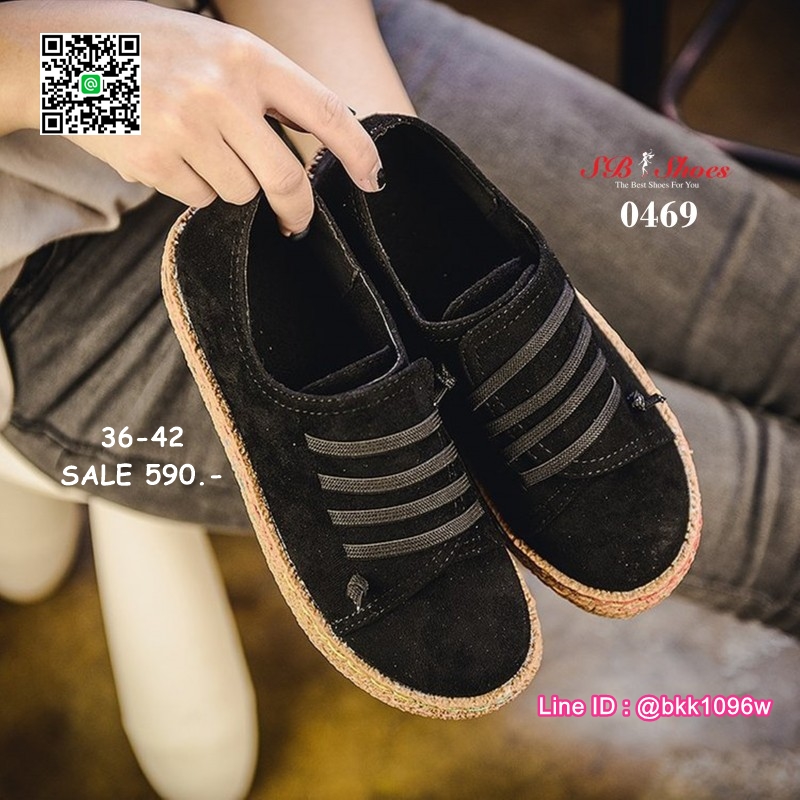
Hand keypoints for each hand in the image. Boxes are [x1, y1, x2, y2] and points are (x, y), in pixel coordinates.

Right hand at [58, 2, 382, 233]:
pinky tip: (163, 150)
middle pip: (286, 179)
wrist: (60, 52)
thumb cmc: (149, 47)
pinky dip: (188, 186)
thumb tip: (317, 135)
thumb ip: (266, 88)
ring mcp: (187, 127)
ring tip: (189, 144)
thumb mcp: (216, 45)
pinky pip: (197, 198)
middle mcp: (223, 91)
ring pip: (239, 193)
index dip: (358, 152)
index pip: (325, 111)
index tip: (374, 180)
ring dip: (225, 183)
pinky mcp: (155, 160)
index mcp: (248, 56)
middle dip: (296, 211)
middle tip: (295, 224)